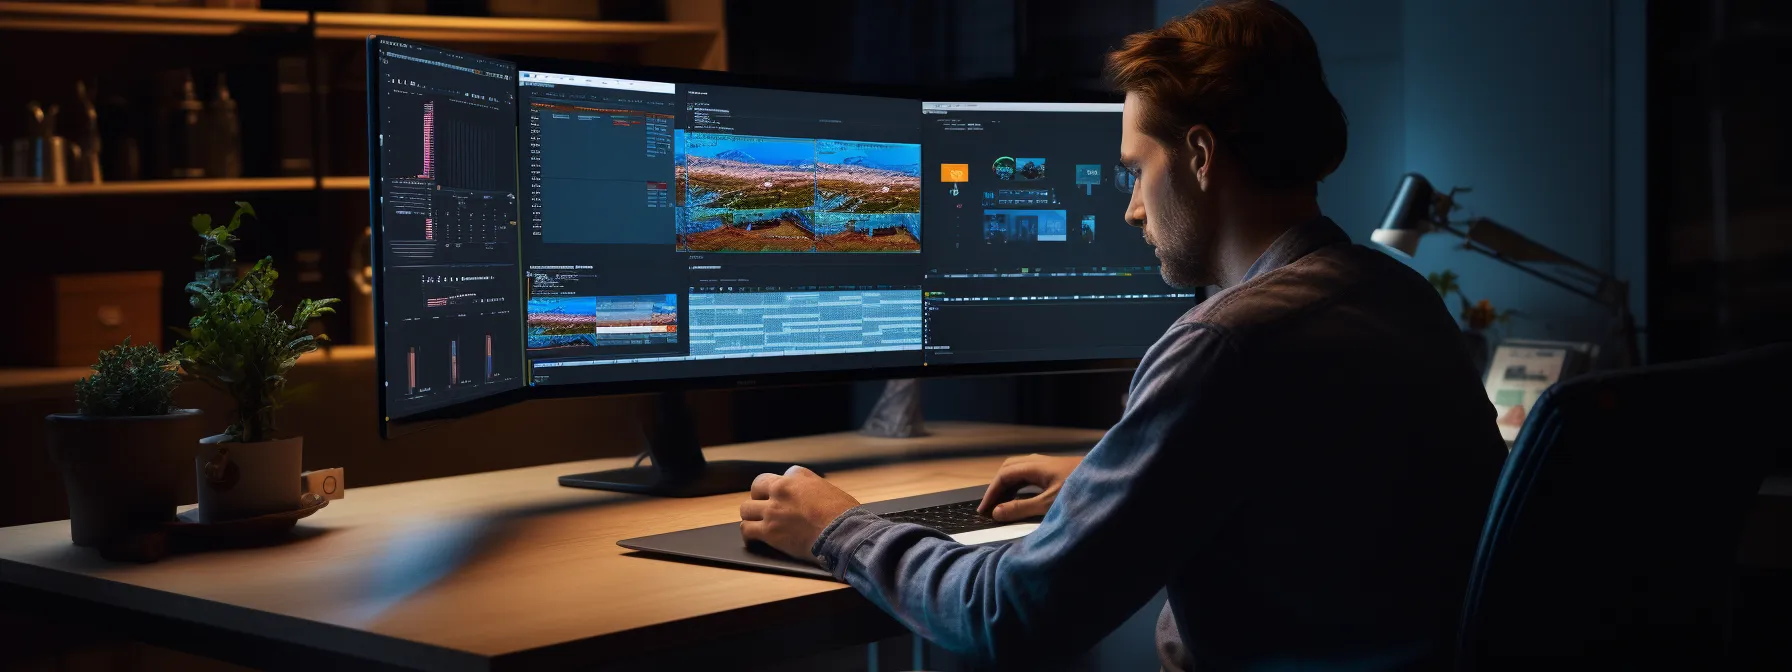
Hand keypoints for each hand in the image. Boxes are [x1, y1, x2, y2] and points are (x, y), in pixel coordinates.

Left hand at [739, 465, 861, 563]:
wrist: (844, 533)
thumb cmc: (844, 515)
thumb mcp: (830, 490)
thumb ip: (814, 490)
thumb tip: (811, 499)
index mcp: (798, 476)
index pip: (783, 476)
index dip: (784, 488)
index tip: (787, 497)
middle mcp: (781, 489)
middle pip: (757, 487)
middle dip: (760, 497)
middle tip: (766, 507)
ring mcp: (773, 510)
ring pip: (746, 508)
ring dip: (752, 515)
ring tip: (757, 523)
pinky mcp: (769, 531)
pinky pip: (746, 530)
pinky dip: (748, 535)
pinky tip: (753, 538)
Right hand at [977, 454, 1081, 521]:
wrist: (1109, 482)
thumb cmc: (1081, 491)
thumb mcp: (1049, 504)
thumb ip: (1022, 509)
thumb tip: (998, 513)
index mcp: (1034, 466)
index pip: (1003, 476)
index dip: (991, 493)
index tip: (984, 510)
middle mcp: (1038, 462)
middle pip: (1008, 470)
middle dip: (996, 488)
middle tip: (990, 508)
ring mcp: (1046, 465)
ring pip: (1018, 472)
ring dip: (1007, 487)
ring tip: (1002, 507)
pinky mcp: (1054, 471)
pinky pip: (1028, 476)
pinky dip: (1018, 487)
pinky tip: (1020, 500)